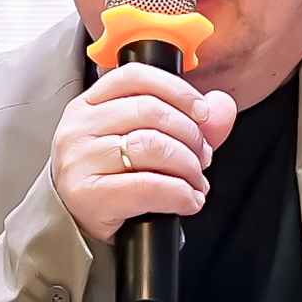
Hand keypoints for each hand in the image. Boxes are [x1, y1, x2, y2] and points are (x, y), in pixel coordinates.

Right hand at [49, 63, 238, 243]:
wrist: (81, 225)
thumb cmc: (116, 179)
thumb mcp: (148, 141)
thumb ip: (189, 120)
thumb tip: (222, 105)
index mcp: (89, 105)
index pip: (135, 77)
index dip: (177, 90)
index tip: (202, 112)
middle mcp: (79, 128)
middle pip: (151, 112)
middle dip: (192, 136)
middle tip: (204, 158)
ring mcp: (78, 160)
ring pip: (153, 146)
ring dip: (190, 167)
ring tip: (196, 182)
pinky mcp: (87, 194)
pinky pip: (150, 186)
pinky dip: (181, 194)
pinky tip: (188, 200)